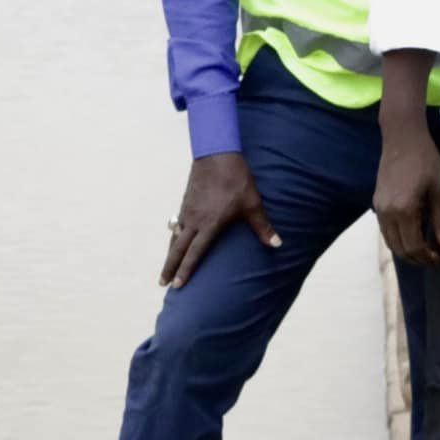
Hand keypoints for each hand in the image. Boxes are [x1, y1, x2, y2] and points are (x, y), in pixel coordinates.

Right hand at [161, 153, 279, 288]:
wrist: (217, 153)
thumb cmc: (236, 179)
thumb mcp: (252, 203)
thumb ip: (263, 226)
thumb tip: (277, 244)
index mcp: (209, 224)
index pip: (194, 254)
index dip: (185, 271)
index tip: (177, 286)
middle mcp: (194, 220)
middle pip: (177, 249)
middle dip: (169, 267)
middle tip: (162, 283)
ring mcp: (187, 210)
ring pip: (175, 237)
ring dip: (170, 253)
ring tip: (166, 267)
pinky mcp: (186, 201)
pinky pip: (177, 224)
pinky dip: (174, 236)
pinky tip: (175, 238)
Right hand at [374, 123, 439, 266]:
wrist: (402, 138)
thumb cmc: (426, 160)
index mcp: (405, 210)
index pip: (414, 246)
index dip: (427, 257)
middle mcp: (387, 213)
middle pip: (400, 249)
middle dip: (417, 259)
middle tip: (434, 259)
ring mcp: (379, 208)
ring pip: (390, 242)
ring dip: (406, 251)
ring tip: (424, 251)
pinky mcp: (376, 203)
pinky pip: (385, 230)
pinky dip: (398, 239)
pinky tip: (412, 235)